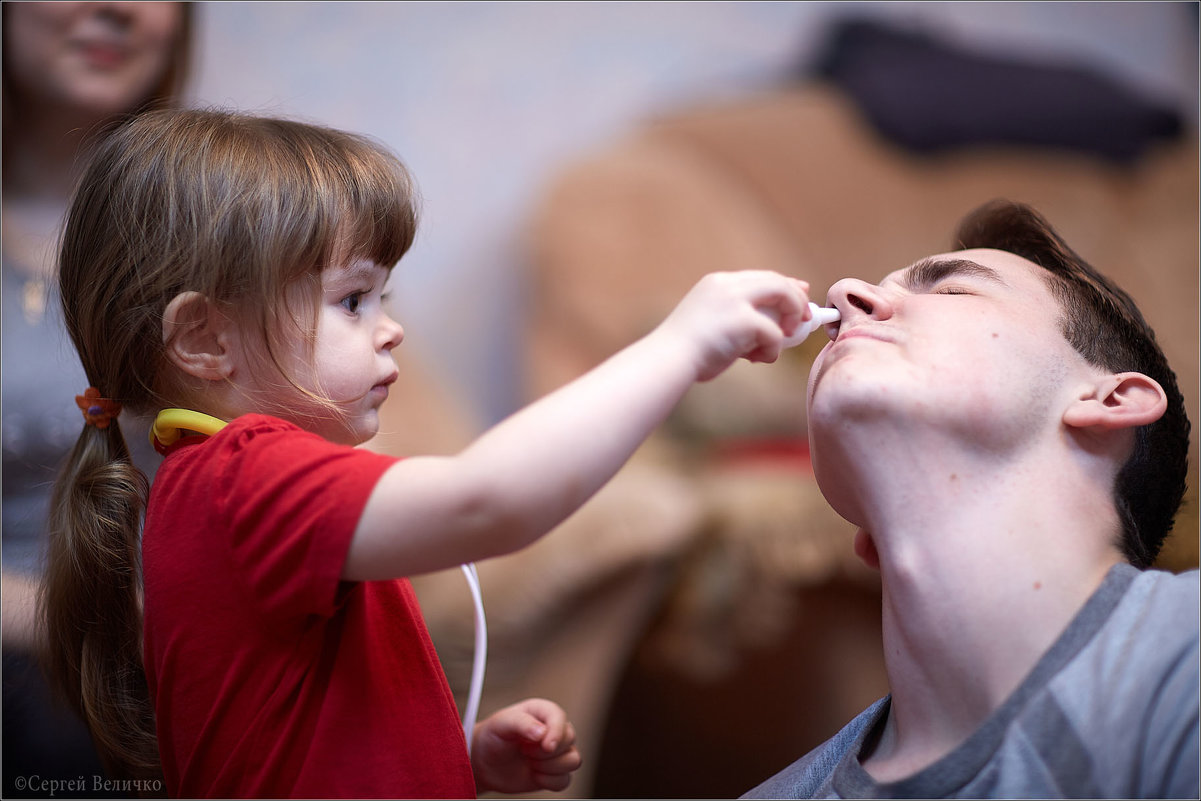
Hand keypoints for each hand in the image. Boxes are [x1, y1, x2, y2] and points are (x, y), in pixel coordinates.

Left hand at [471, 698, 581, 793]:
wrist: (485, 763)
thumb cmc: (493, 737)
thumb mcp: (501, 724)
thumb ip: (521, 723)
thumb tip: (542, 732)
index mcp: (542, 712)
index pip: (560, 718)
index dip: (556, 732)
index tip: (545, 745)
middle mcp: (553, 730)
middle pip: (570, 740)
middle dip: (545, 751)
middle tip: (524, 751)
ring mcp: (556, 752)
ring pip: (574, 760)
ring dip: (550, 766)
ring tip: (530, 762)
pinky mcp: (554, 772)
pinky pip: (565, 780)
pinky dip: (549, 781)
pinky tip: (534, 775)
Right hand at [655, 271, 810, 381]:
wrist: (668, 360)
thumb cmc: (687, 352)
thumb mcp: (713, 325)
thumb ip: (739, 319)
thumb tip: (774, 326)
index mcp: (717, 283)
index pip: (760, 277)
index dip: (785, 286)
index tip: (800, 295)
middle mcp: (727, 285)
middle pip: (776, 280)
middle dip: (796, 299)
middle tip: (805, 319)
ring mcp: (734, 299)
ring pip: (782, 295)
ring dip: (790, 319)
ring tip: (780, 342)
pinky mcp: (742, 319)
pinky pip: (774, 333)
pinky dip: (772, 349)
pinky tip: (757, 360)